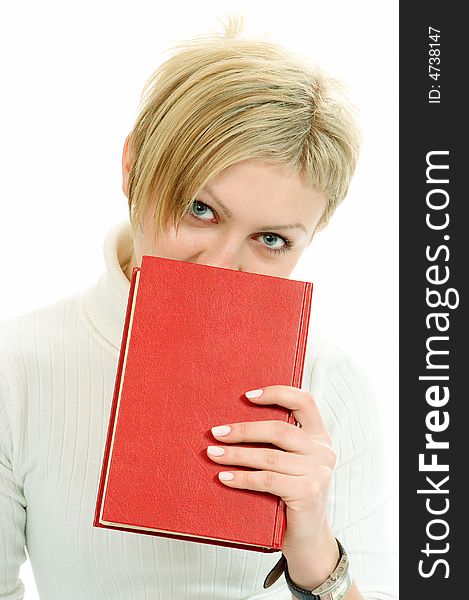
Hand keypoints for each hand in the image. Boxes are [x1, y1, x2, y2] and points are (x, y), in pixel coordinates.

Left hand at [207, 385, 339, 587]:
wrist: (307, 539)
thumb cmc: (291, 495)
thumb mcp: (291, 463)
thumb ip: (278, 444)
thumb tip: (231, 425)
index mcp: (320, 436)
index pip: (304, 401)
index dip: (277, 393)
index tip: (247, 396)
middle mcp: (324, 450)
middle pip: (279, 430)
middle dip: (243, 430)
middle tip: (216, 432)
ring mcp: (319, 472)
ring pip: (269, 456)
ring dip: (236, 455)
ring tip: (213, 454)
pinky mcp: (309, 492)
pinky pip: (267, 480)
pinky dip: (242, 478)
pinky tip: (225, 477)